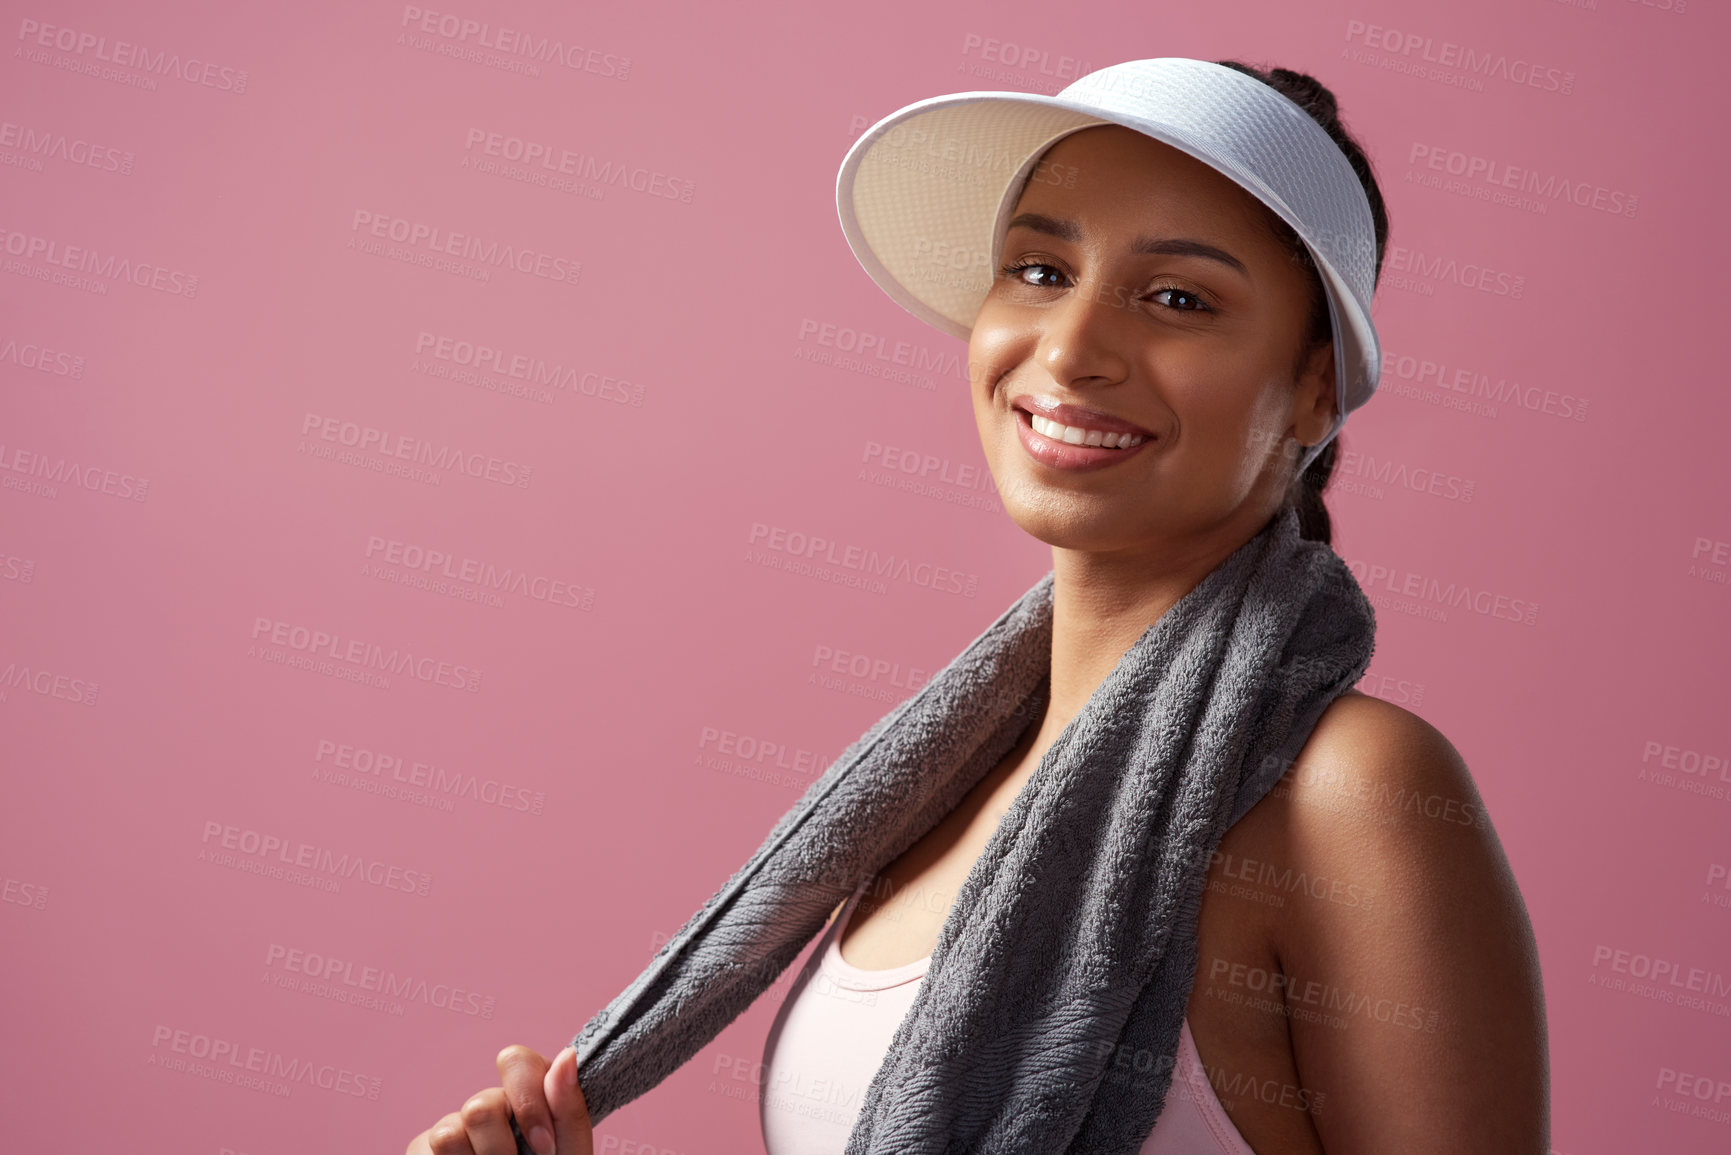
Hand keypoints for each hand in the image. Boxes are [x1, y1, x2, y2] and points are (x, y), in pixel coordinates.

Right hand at [404, 1043, 591, 1154]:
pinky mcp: (423, 1149)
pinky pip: (426, 1149)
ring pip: (449, 1131)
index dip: (528, 1102)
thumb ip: (569, 1111)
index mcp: (528, 1097)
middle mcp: (489, 1106)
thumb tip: (566, 1056)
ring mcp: (453, 1128)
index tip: (545, 1147)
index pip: (515, 1061)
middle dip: (501, 1150)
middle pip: (481, 1105)